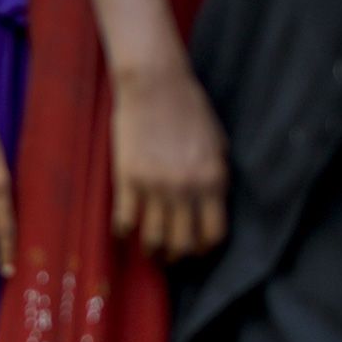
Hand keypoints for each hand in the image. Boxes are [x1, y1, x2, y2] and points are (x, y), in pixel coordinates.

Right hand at [110, 63, 228, 260]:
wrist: (155, 84)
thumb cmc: (189, 108)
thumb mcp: (217, 143)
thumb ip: (216, 175)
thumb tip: (212, 201)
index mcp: (213, 180)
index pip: (213, 234)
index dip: (204, 249)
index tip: (195, 249)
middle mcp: (186, 189)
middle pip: (183, 243)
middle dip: (176, 256)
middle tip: (169, 257)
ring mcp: (155, 186)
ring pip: (154, 238)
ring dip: (151, 251)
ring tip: (148, 250)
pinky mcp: (127, 178)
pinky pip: (125, 219)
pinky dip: (125, 231)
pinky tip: (124, 230)